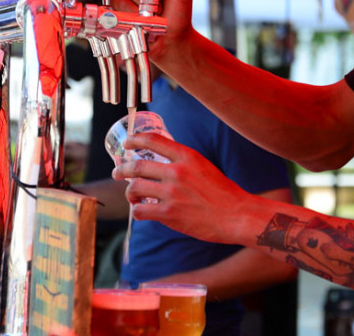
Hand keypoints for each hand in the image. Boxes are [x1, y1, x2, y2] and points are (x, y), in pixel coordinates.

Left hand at [111, 131, 250, 243]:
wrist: (237, 215)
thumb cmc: (223, 192)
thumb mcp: (205, 166)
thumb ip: (184, 163)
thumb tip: (164, 164)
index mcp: (187, 156)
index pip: (153, 141)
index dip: (135, 140)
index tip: (127, 143)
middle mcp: (177, 172)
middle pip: (137, 167)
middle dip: (121, 170)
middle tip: (117, 173)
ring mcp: (172, 194)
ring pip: (135, 188)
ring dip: (129, 193)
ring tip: (132, 196)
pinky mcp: (170, 214)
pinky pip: (141, 210)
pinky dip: (137, 211)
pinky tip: (142, 212)